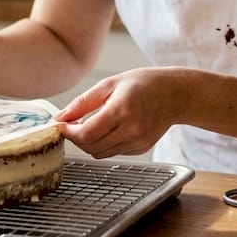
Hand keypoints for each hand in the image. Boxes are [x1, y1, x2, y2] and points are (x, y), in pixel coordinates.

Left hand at [54, 68, 181, 158]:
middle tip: (73, 124)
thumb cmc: (144, 83)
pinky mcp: (142, 148)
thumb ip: (83, 102)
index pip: (87, 133)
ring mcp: (138, 141)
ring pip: (101, 153)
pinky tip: (110, 129)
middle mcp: (132, 129)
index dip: (69, 133)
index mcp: (122, 109)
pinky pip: (113, 152)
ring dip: (89, 142)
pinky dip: (104, 144)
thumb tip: (60, 116)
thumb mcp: (110, 84)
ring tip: (90, 125)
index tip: (61, 125)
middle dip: (76, 138)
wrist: (176, 94)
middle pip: (91, 146)